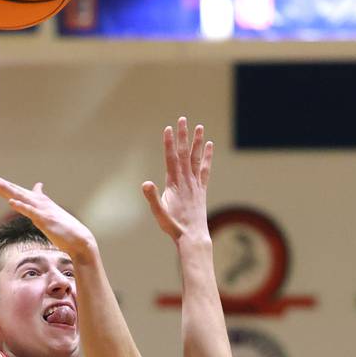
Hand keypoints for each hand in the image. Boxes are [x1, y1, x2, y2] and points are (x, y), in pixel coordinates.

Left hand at [0, 168, 95, 259]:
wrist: (79, 239)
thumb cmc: (62, 227)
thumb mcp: (47, 211)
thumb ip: (40, 198)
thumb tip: (38, 185)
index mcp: (34, 200)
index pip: (11, 189)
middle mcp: (36, 201)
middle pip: (10, 188)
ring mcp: (41, 209)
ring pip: (18, 196)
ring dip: (3, 188)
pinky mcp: (46, 220)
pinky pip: (31, 212)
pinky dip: (22, 206)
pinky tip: (12, 202)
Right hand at [142, 117, 212, 242]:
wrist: (193, 237)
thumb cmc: (174, 226)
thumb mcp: (159, 213)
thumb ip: (152, 198)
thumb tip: (146, 183)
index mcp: (174, 185)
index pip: (171, 159)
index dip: (169, 143)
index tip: (168, 129)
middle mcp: (186, 181)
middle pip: (184, 154)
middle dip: (183, 136)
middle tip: (182, 119)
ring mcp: (195, 184)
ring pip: (196, 158)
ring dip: (197, 142)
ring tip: (199, 127)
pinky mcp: (201, 189)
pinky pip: (205, 169)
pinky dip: (207, 157)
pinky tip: (209, 146)